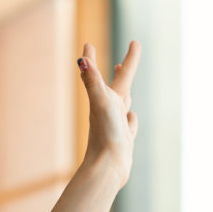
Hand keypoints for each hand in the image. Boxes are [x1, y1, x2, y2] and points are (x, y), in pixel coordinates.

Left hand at [76, 40, 140, 184]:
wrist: (108, 168)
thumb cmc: (105, 134)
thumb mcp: (101, 103)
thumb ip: (92, 81)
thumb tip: (81, 59)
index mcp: (104, 99)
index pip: (99, 73)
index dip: (92, 58)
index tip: (87, 44)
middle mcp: (109, 110)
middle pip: (117, 85)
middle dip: (122, 70)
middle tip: (122, 60)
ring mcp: (117, 125)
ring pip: (123, 104)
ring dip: (124, 92)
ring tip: (125, 85)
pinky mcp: (124, 140)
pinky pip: (129, 125)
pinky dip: (131, 119)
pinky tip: (131, 117)